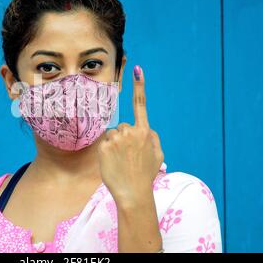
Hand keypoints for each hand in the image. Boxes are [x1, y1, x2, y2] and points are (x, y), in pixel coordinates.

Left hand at [97, 65, 164, 203]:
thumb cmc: (145, 175)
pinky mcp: (104, 146)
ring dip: (114, 145)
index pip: (141, 104)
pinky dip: (106, 151)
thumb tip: (146, 128)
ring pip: (112, 135)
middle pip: (122, 126)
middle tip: (128, 156)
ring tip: (121, 161)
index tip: (137, 69)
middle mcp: (130, 131)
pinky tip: (112, 162)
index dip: (139, 86)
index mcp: (145, 131)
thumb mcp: (158, 155)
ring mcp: (116, 138)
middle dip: (123, 138)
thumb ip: (153, 138)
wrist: (133, 193)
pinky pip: (104, 143)